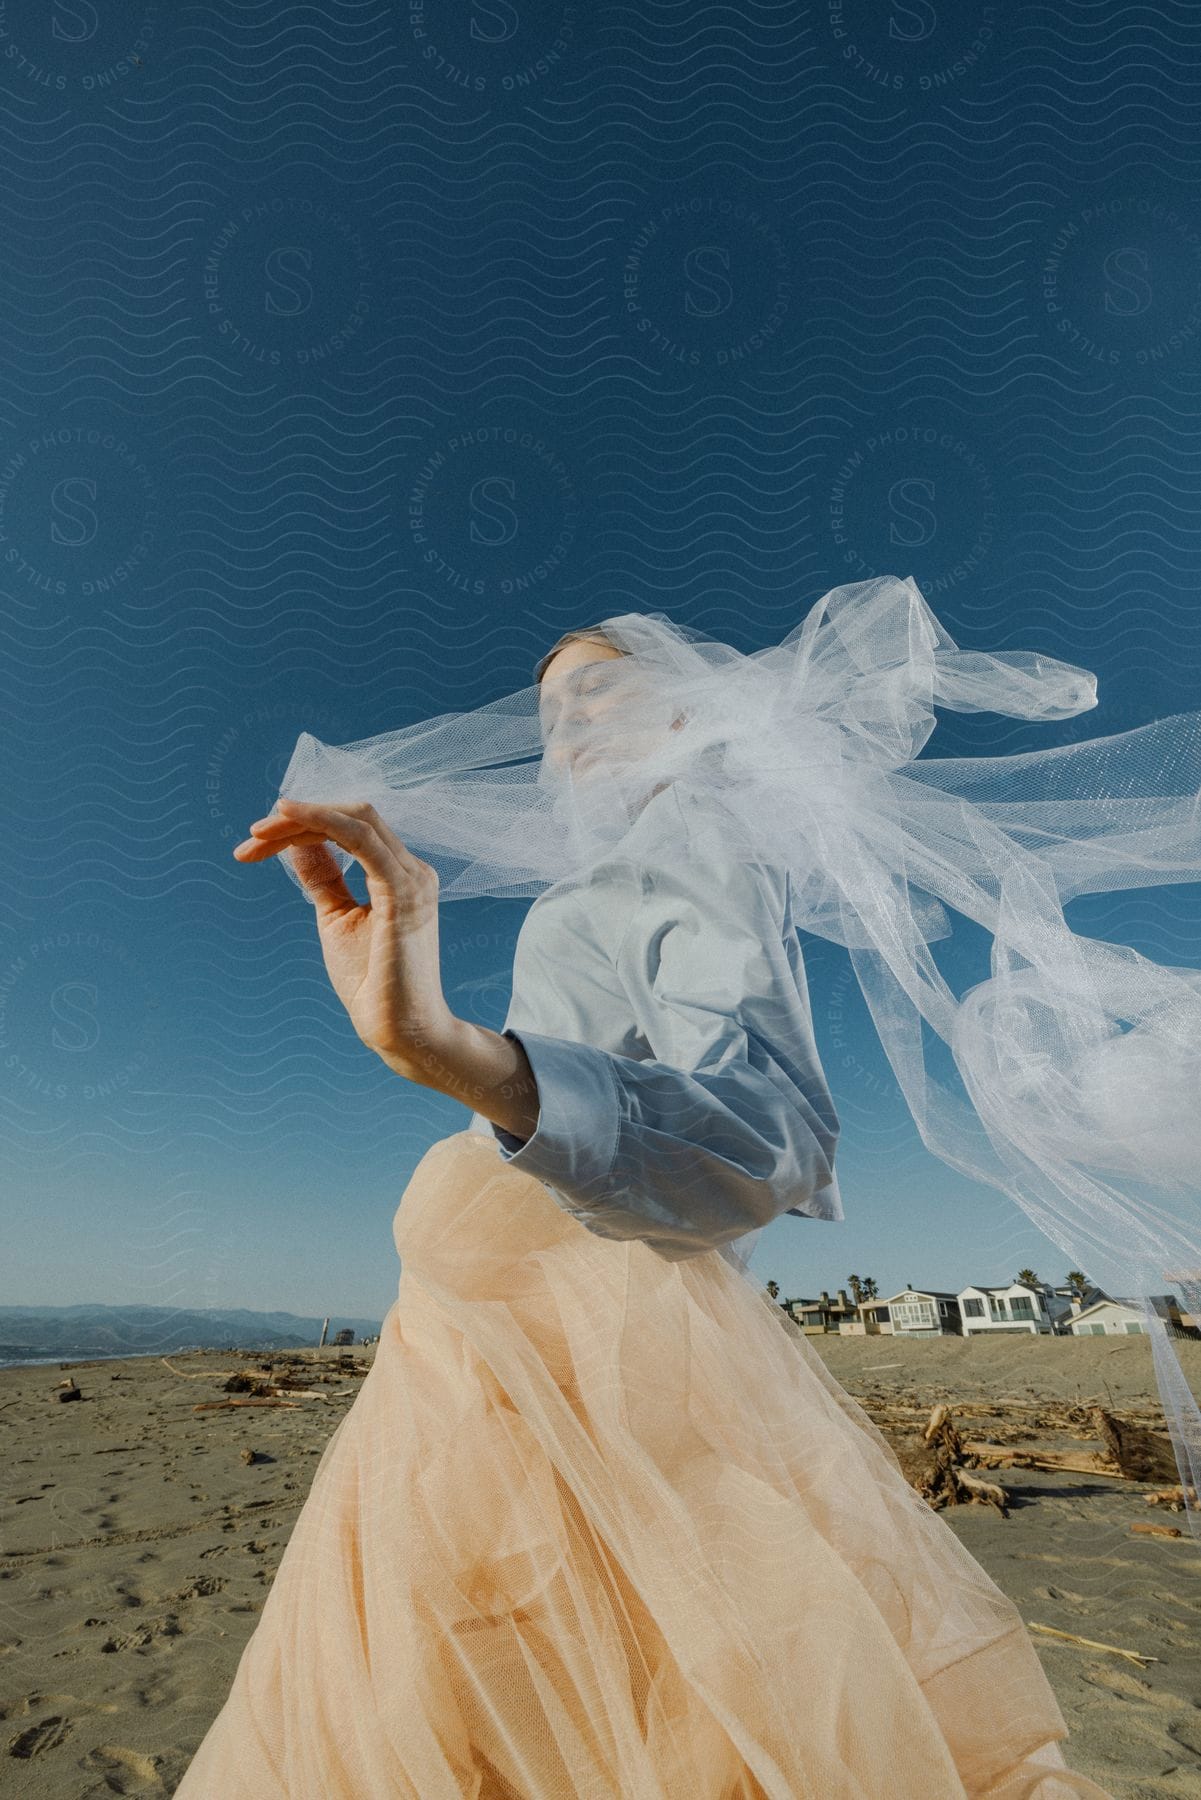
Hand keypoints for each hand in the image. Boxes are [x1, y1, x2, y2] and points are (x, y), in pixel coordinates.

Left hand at [232, 798, 454, 1070]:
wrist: (399, 1028)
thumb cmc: (373, 982)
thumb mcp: (336, 918)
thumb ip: (323, 879)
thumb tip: (296, 844)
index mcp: (399, 875)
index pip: (350, 829)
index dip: (302, 826)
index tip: (254, 844)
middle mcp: (411, 869)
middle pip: (351, 816)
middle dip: (297, 819)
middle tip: (251, 837)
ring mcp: (411, 878)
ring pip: (355, 819)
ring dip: (303, 819)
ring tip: (259, 831)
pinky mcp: (403, 892)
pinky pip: (361, 840)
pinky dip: (324, 822)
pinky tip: (289, 819)